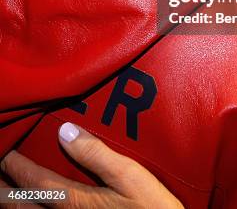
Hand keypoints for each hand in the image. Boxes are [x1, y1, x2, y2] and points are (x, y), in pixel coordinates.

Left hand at [0, 122, 182, 207]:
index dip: (15, 165)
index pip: (34, 182)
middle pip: (22, 205)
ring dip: (13, 202)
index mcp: (75, 201)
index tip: (3, 148)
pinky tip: (36, 203)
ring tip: (4, 188)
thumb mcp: (129, 177)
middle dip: (2, 189)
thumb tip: (65, 130)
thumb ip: (96, 154)